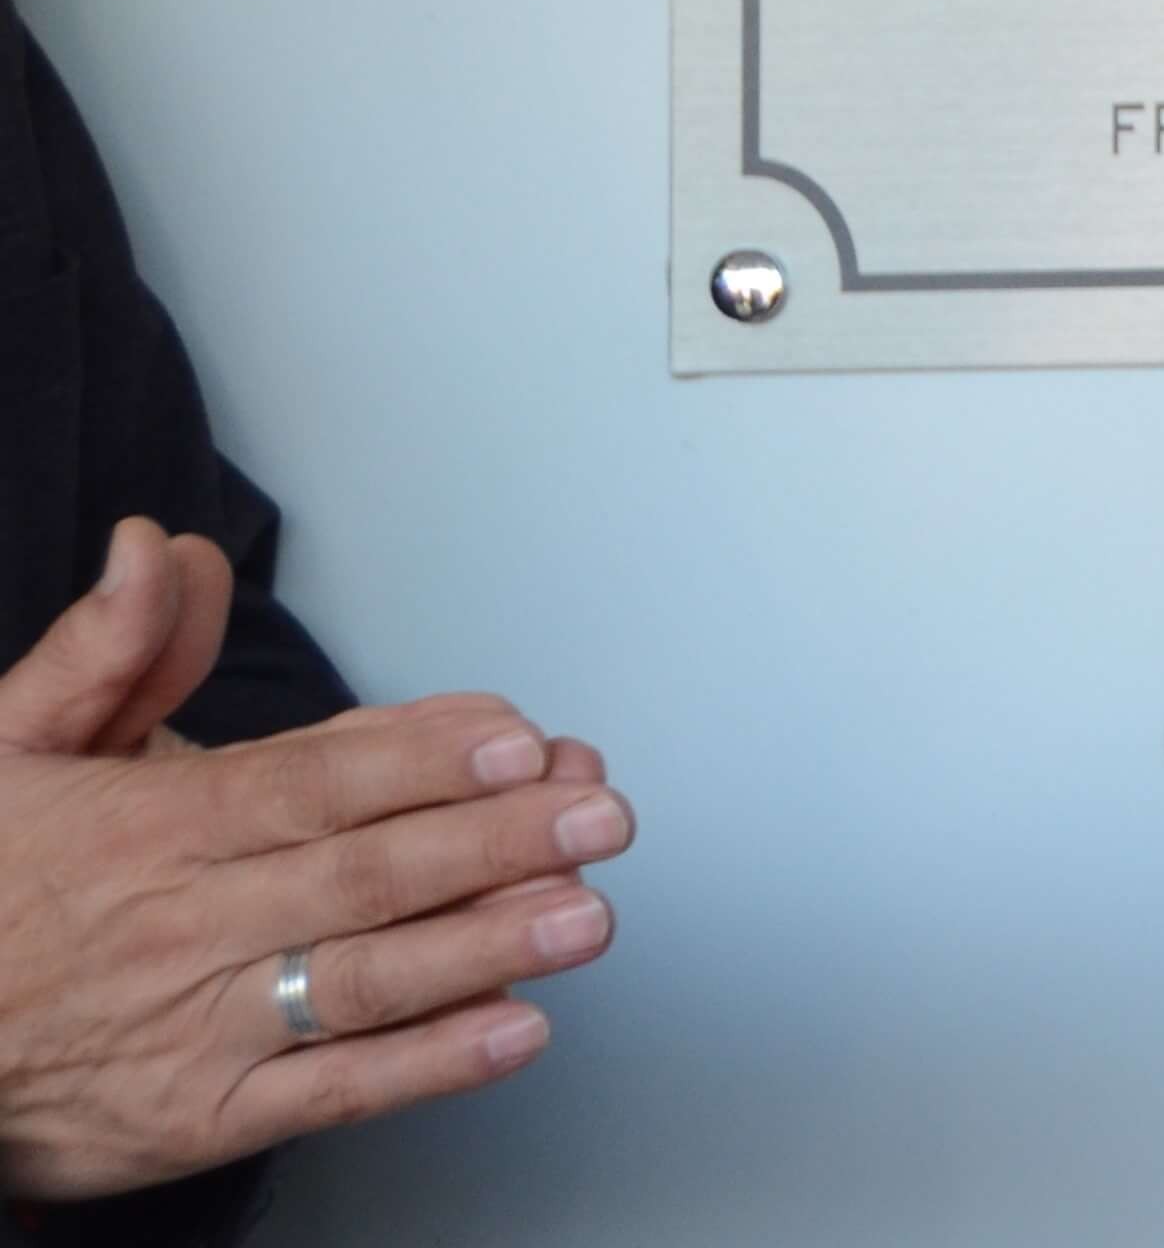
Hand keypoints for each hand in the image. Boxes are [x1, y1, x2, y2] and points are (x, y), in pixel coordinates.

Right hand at [0, 519, 633, 1201]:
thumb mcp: (10, 749)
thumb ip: (106, 650)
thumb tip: (157, 550)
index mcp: (151, 828)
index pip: (311, 786)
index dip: (422, 764)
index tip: (520, 742)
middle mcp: (185, 927)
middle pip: (365, 877)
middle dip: (496, 843)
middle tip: (599, 816)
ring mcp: (199, 1030)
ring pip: (366, 980)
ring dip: (489, 947)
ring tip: (586, 913)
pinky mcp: (203, 1118)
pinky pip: (332, 1091)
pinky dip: (431, 1065)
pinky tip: (518, 1029)